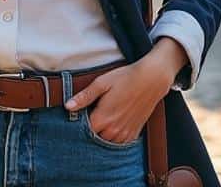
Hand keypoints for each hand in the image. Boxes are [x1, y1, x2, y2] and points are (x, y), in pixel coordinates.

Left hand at [64, 40, 184, 144]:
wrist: (152, 79)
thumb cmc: (126, 78)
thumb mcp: (102, 83)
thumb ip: (84, 97)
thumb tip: (67, 106)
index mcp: (102, 119)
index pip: (82, 131)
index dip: (78, 124)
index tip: (79, 115)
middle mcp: (113, 131)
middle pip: (93, 138)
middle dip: (91, 129)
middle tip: (93, 114)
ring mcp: (124, 134)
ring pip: (106, 141)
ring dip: (103, 134)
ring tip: (105, 118)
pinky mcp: (134, 133)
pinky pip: (119, 143)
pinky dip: (115, 137)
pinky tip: (115, 124)